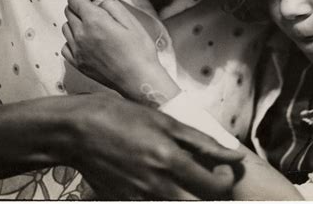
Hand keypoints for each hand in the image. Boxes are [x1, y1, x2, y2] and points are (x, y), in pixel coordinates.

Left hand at [62, 0, 176, 103]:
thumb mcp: (131, 21)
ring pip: (67, 28)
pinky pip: (66, 46)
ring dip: (76, 22)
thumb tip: (98, 3)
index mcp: (95, 22)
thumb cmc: (140, 52)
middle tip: (96, 9)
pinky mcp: (78, 64)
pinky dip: (73, 40)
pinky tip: (86, 42)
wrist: (139, 80)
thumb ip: (111, 6)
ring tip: (93, 26)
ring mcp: (78, 51)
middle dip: (81, 6)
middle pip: (69, 12)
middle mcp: (82, 35)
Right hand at [65, 93, 243, 199]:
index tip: (222, 168)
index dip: (226, 180)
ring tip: (186, 180)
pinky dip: (166, 197)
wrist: (78, 131)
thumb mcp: (165, 122)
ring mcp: (140, 199)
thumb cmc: (123, 117)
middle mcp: (158, 187)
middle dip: (211, 195)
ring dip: (189, 197)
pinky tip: (162, 182)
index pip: (216, 188)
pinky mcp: (126, 203)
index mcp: (170, 162)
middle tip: (208, 178)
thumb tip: (234, 154)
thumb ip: (202, 142)